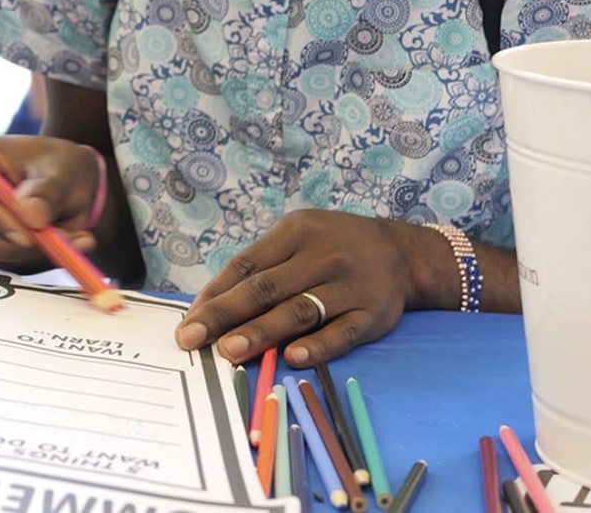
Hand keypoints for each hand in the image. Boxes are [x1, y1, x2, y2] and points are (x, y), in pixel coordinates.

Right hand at [0, 134, 97, 269]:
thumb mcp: (63, 171)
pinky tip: (65, 243)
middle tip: (63, 243)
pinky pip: (10, 265)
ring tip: (74, 237)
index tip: (29, 235)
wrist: (68, 180)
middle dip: (19, 245)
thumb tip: (30, 216)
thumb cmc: (60, 165)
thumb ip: (48, 192)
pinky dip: (40, 260)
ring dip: (35, 254)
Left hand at [173, 209, 441, 366]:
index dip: (216, 295)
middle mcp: (321, 256)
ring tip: (230, 351)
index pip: (246, 266)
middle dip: (226, 315)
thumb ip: (262, 267)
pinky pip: (343, 332)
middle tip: (194, 339)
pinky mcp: (372, 314)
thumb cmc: (332, 246)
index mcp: (295, 233)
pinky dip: (319, 345)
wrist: (401, 253)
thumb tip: (213, 305)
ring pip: (299, 311)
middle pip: (266, 288)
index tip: (189, 322)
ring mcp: (348, 286)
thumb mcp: (297, 238)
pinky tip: (294, 357)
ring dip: (262, 332)